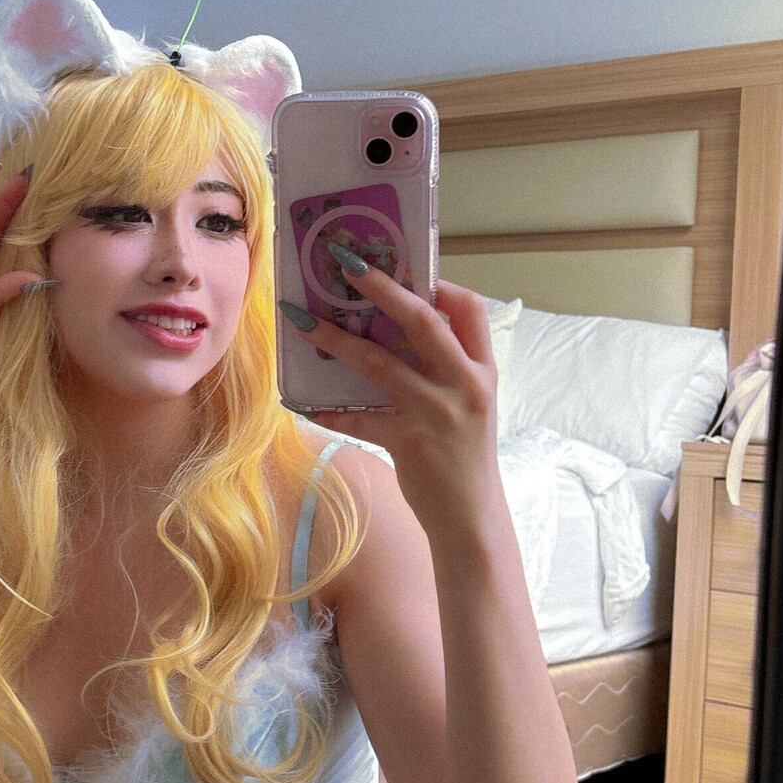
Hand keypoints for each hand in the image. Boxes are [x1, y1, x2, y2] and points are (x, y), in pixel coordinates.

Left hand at [284, 265, 503, 535]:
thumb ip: (448, 368)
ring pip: (380, 362)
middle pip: (423, 320)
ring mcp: (437, 412)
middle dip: (382, 288)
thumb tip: (396, 331)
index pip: (470, 309)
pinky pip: (357, 417)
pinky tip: (300, 402)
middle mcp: (465, 384)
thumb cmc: (464, 456)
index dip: (438, 283)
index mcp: (482, 370)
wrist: (472, 519)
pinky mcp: (410, 441)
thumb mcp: (472, 404)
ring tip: (301, 321)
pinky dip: (326, 410)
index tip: (405, 269)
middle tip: (345, 264)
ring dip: (336, 339)